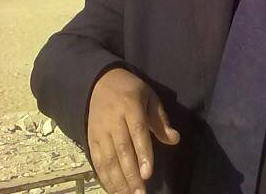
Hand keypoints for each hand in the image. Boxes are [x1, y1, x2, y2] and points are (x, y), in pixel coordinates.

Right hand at [87, 67, 179, 193]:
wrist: (101, 82)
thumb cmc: (131, 90)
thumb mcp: (150, 97)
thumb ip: (161, 120)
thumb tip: (175, 139)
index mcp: (130, 106)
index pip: (137, 132)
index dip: (143, 154)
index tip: (147, 173)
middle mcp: (113, 120)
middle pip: (122, 150)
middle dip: (131, 174)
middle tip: (140, 193)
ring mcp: (100, 131)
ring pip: (108, 159)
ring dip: (118, 181)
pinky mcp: (91, 139)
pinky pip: (97, 162)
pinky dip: (105, 178)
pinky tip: (114, 190)